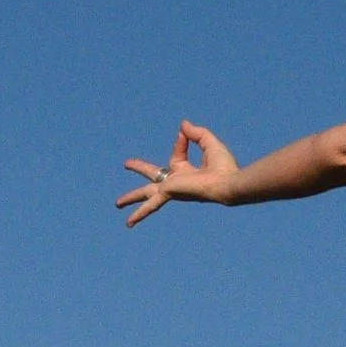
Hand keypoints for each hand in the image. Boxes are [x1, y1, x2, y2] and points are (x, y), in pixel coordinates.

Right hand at [117, 120, 238, 225]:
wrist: (228, 182)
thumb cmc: (224, 166)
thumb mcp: (208, 142)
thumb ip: (195, 133)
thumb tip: (182, 124)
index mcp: (188, 173)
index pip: (176, 156)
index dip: (179, 143)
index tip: (182, 132)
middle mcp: (178, 183)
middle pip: (154, 177)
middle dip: (140, 169)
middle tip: (126, 164)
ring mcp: (172, 190)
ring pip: (147, 195)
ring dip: (132, 199)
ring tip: (117, 205)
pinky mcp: (169, 193)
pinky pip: (151, 204)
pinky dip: (140, 213)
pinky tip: (129, 222)